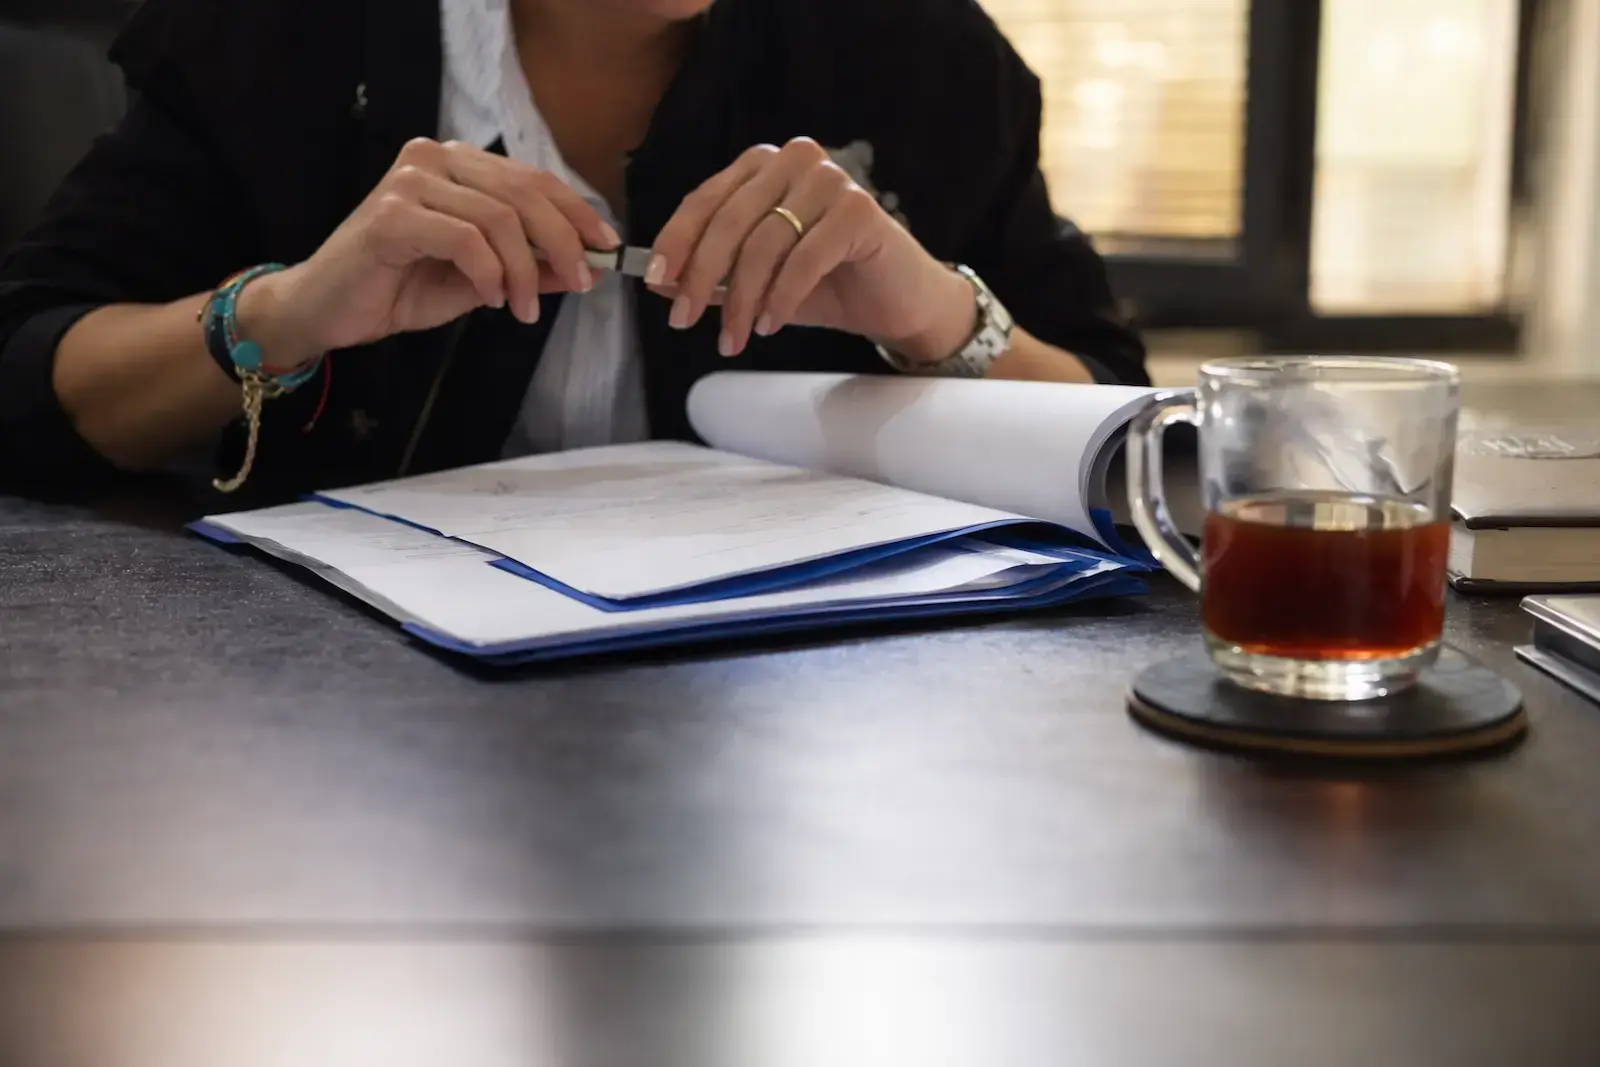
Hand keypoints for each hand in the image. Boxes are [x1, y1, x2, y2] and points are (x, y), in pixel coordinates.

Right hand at [237, 138, 619, 367]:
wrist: (328, 311)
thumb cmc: (398, 289)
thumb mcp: (481, 281)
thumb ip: (528, 267)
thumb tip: (583, 267)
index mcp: (456, 165)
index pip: (532, 178)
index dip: (576, 212)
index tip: (606, 248)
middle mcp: (433, 158)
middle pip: (524, 193)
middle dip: (562, 242)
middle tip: (580, 284)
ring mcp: (409, 181)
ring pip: (500, 219)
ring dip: (525, 271)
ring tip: (524, 309)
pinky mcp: (392, 215)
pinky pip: (466, 240)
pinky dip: (490, 274)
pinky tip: (491, 299)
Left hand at [648, 138, 976, 361]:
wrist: (893, 301)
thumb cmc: (824, 284)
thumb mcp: (755, 282)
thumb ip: (710, 275)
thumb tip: (658, 281)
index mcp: (763, 166)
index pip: (705, 199)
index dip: (676, 242)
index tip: (656, 282)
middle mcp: (795, 161)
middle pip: (730, 220)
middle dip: (701, 277)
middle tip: (684, 322)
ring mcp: (831, 180)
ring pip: (764, 242)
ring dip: (742, 299)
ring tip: (734, 340)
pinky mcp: (860, 210)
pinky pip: (804, 258)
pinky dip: (781, 297)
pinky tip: (769, 326)